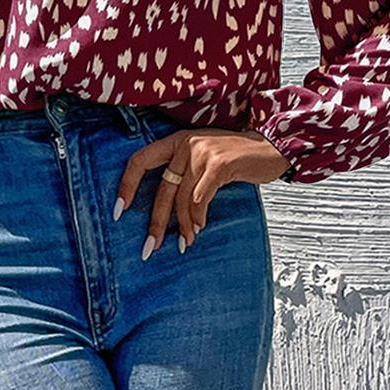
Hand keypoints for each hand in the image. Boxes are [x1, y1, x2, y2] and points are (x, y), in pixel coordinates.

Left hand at [113, 128, 288, 254]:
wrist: (271, 147)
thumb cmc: (236, 158)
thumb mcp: (203, 159)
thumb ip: (184, 175)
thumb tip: (166, 211)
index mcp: (176, 141)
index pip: (140, 160)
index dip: (126, 185)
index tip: (119, 210)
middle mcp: (186, 144)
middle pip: (162, 188)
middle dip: (156, 222)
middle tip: (150, 247)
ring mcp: (202, 152)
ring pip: (182, 198)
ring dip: (184, 225)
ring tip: (186, 242)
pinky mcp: (219, 164)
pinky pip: (201, 198)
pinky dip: (199, 216)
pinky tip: (201, 227)